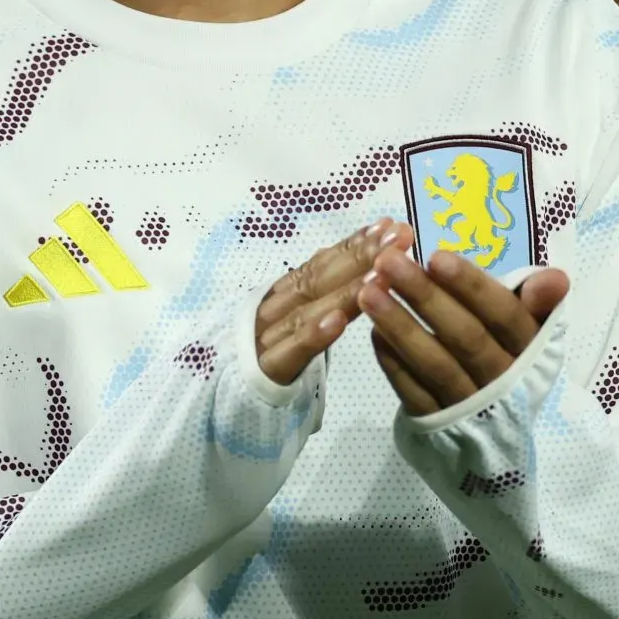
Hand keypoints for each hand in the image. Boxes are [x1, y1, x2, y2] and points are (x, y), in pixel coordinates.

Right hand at [256, 219, 413, 384]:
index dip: (357, 243)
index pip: (324, 262)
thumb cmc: (272, 349)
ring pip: (309, 310)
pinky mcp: (266, 368)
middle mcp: (277, 306)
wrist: (221, 391)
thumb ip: (324, 286)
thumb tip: (365, 249)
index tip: (390, 227)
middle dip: (361, 257)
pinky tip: (337, 321)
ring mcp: (269, 335)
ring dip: (345, 291)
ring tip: (380, 275)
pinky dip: (313, 334)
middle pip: (320, 279)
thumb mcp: (296, 314)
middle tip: (398, 237)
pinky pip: (291, 350)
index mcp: (287, 292)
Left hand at [359, 248, 572, 415]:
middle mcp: (502, 379)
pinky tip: (373, 332)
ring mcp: (468, 405)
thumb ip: (538, 302)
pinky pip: (413, 393)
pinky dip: (392, 362)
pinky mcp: (437, 423)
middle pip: (464, 337)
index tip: (435, 256)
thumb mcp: (529, 329)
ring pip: (435, 365)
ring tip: (368, 291)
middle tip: (387, 263)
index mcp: (529, 349)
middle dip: (425, 297)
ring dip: (399, 326)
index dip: (472, 286)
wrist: (498, 437)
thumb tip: (555, 278)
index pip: (503, 315)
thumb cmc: (508, 358)